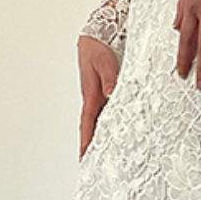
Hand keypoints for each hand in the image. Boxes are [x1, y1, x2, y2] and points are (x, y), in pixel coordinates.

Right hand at [77, 35, 119, 157]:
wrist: (95, 35)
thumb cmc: (97, 48)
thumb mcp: (104, 62)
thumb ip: (109, 79)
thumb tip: (111, 95)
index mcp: (91, 94)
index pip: (88, 123)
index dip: (87, 141)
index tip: (84, 156)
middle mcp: (94, 98)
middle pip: (92, 127)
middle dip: (91, 146)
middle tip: (93, 164)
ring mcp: (98, 95)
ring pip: (100, 121)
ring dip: (101, 136)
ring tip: (105, 154)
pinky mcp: (104, 90)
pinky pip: (107, 111)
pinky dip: (109, 123)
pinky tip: (116, 130)